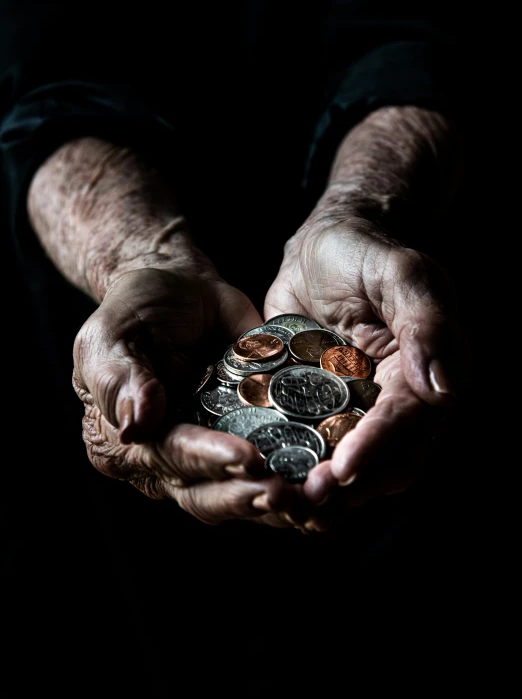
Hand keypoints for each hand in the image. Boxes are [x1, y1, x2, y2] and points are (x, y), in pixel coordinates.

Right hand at [72, 267, 312, 526]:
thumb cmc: (136, 310)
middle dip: (249, 497)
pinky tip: (331, 482)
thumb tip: (135, 427)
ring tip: (316, 496)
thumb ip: (122, 381)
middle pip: (208, 494)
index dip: (208, 462)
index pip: (169, 459)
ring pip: (243, 494)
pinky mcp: (249, 440)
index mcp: (129, 443)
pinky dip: (301, 481)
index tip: (247, 459)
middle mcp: (170, 461)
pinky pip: (273, 469)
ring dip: (280, 503)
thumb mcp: (112, 337)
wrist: (179, 287)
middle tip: (288, 493)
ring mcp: (212, 456)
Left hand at [264, 217, 471, 527]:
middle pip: (381, 464)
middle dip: (346, 488)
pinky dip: (290, 469)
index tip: (344, 471)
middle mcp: (395, 404)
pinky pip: (308, 450)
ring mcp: (355, 413)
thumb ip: (426, 324)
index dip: (377, 450)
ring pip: (345, 469)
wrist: (323, 247)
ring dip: (317, 493)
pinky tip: (262, 482)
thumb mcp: (401, 274)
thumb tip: (444, 390)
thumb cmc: (366, 252)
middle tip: (304, 500)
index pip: (405, 424)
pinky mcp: (317, 412)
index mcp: (427, 377)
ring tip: (280, 503)